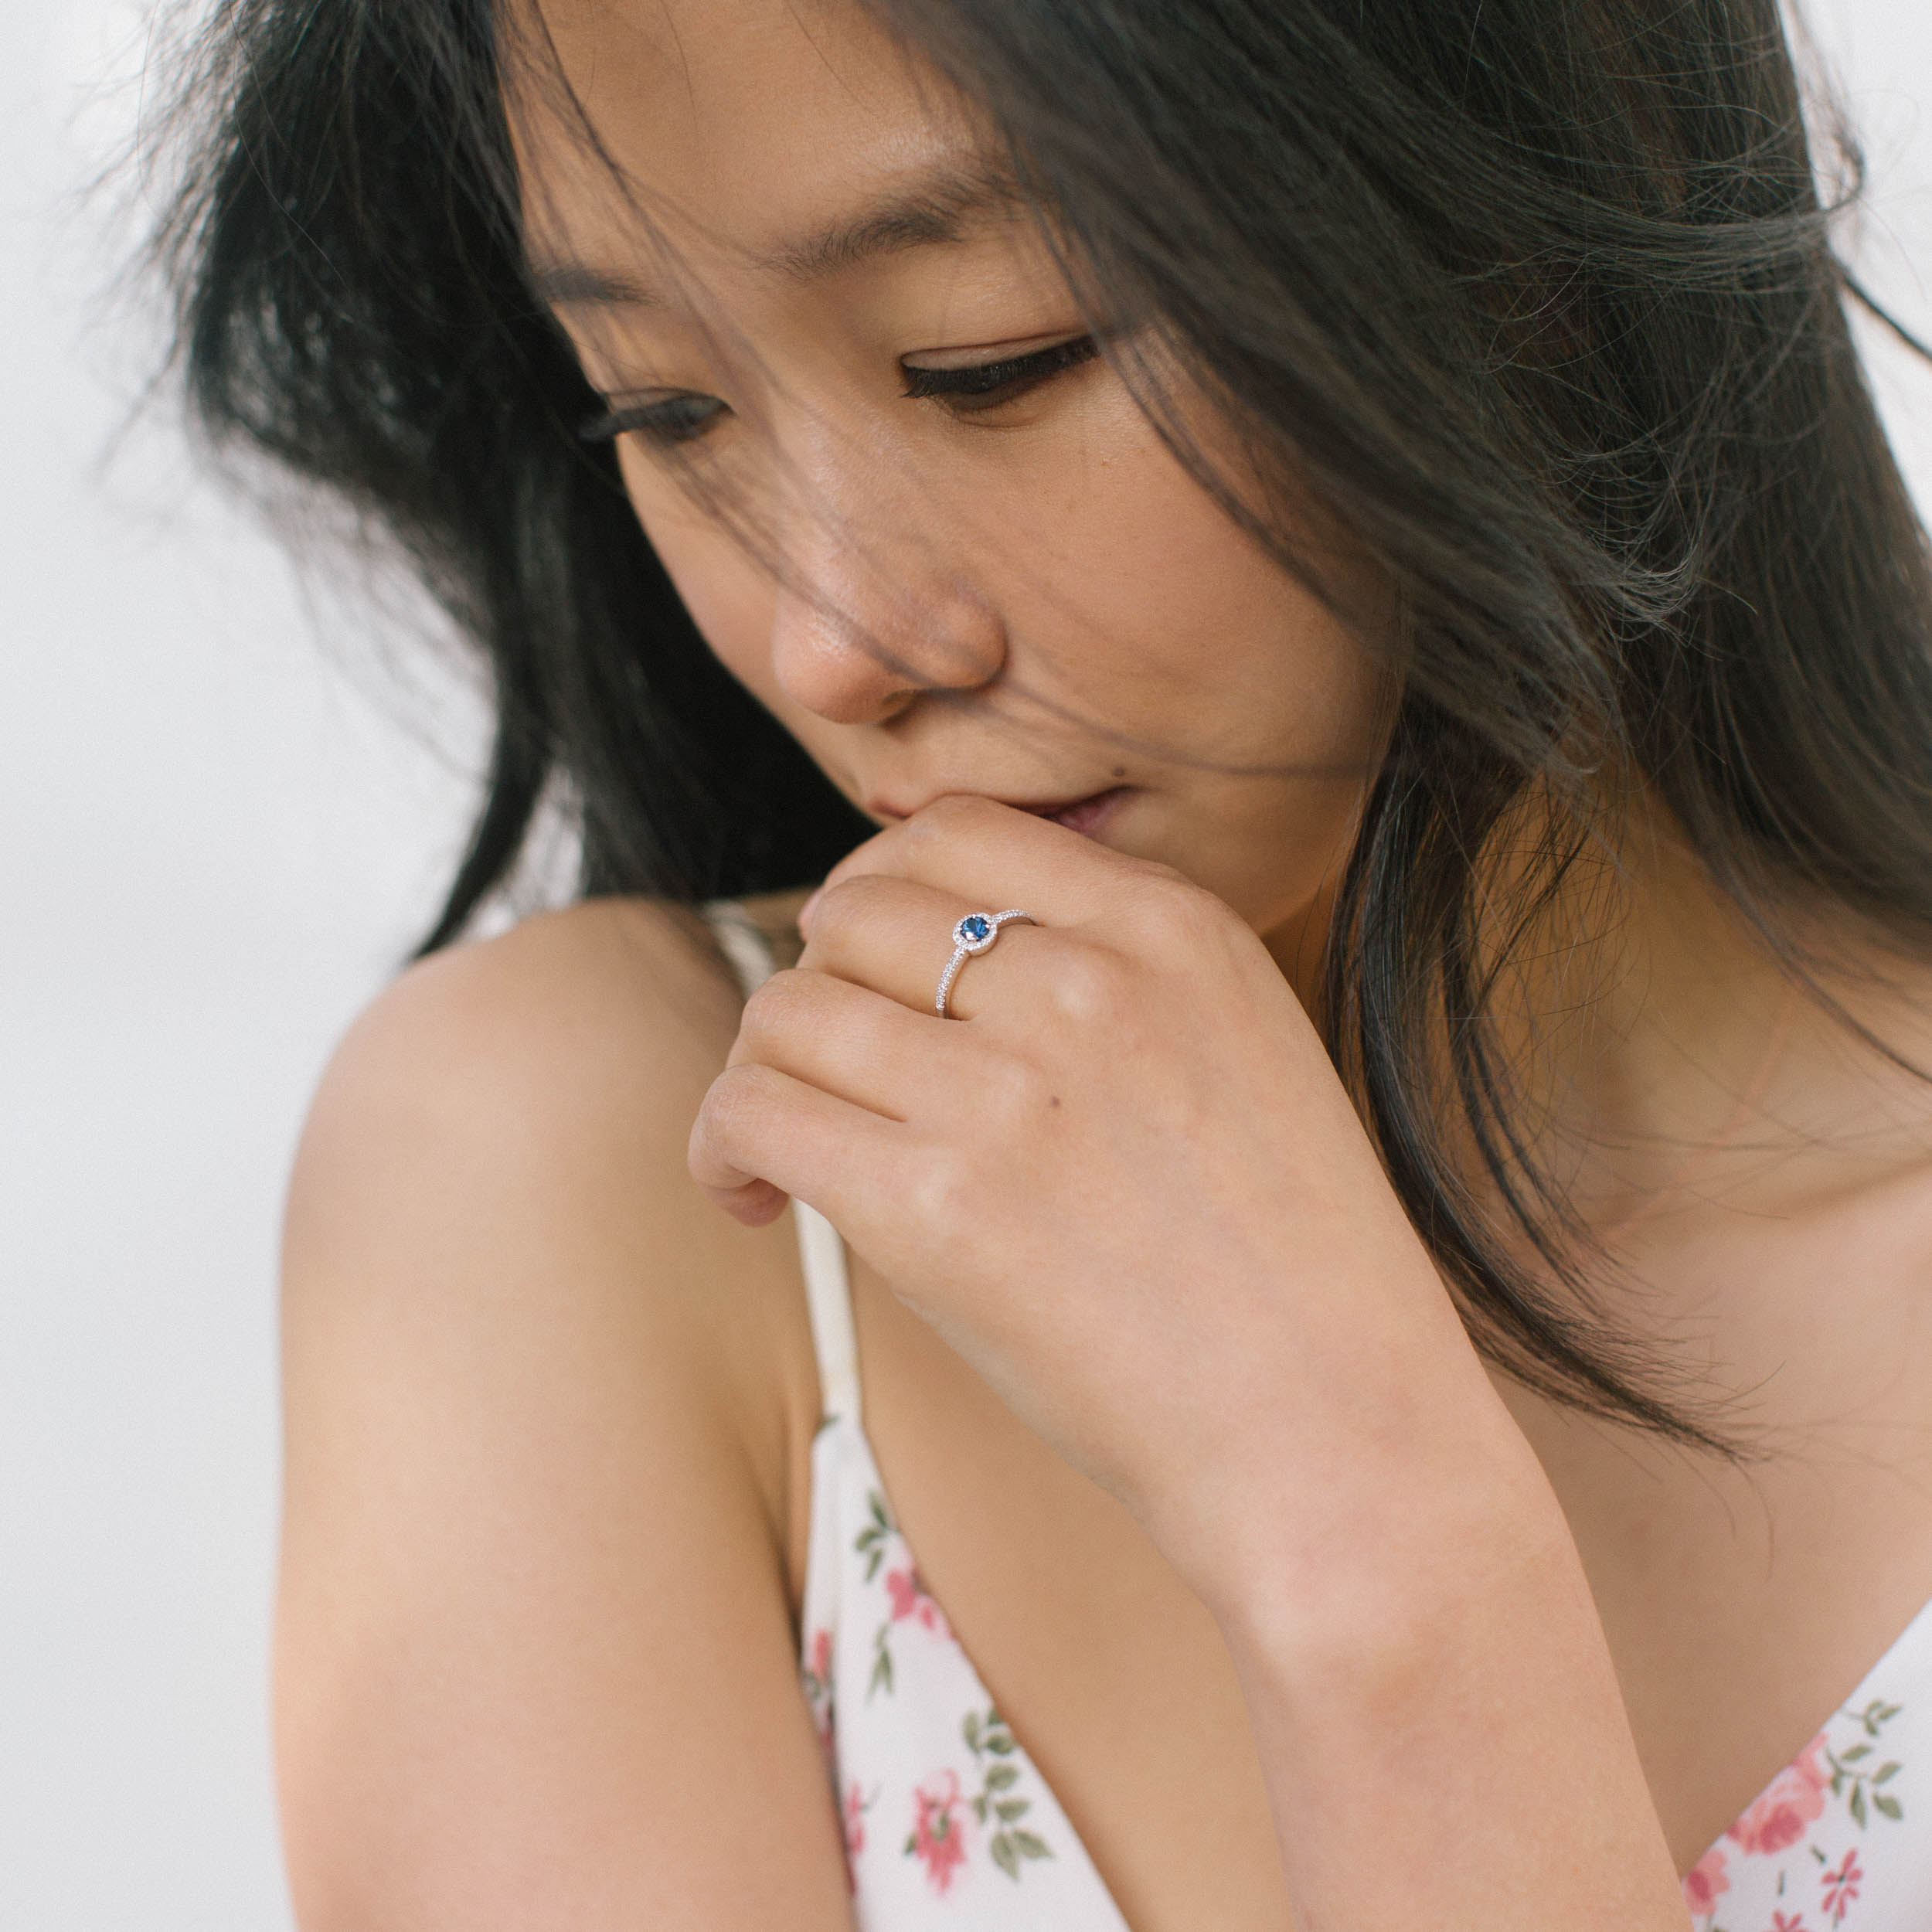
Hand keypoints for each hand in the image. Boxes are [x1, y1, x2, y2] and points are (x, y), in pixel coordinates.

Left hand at [689, 794, 1514, 1595]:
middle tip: (830, 1078)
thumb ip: (1115, 978)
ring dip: (761, 1074)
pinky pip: (755, 1112)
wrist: (1335, 1437)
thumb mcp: (1243, 1051)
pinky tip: (755, 1200)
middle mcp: (1089, 981)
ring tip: (780, 1153)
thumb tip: (936, 958)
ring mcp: (1012, 1089)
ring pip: (786, 1009)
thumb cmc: (1288, 1272)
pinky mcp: (939, 1206)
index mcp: (1172, 927)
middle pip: (852, 912)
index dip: (877, 895)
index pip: (953, 831)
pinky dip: (723, 1148)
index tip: (869, 973)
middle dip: (820, 988)